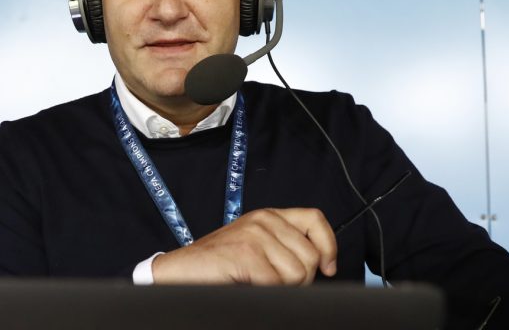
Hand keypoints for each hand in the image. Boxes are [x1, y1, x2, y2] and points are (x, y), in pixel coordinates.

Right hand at [152, 208, 336, 284]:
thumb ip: (285, 246)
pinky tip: (248, 285)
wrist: (180, 271)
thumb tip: (322, 264)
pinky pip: (276, 284)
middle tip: (276, 283)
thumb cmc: (219, 265)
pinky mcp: (245, 253)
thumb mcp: (257, 246)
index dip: (328, 246)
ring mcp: (254, 235)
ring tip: (259, 283)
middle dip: (301, 279)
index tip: (327, 267)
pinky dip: (265, 292)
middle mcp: (263, 220)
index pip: (315, 219)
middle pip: (310, 255)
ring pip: (297, 272)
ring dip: (283, 288)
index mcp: (269, 216)